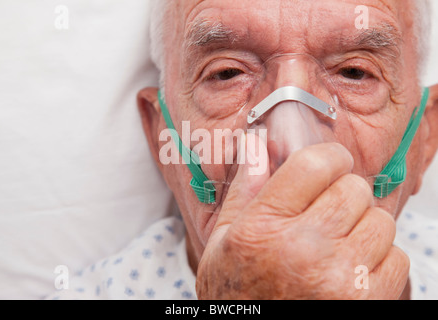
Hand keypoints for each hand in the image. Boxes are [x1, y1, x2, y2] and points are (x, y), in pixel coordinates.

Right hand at [196, 137, 409, 299]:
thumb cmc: (237, 294)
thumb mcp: (223, 239)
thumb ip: (245, 189)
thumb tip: (258, 145)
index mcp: (264, 227)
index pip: (316, 163)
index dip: (328, 158)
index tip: (328, 165)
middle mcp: (303, 249)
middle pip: (354, 188)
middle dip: (343, 194)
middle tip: (327, 213)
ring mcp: (338, 278)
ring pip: (380, 220)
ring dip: (363, 226)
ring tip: (338, 244)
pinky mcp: (364, 301)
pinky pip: (396, 257)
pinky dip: (379, 260)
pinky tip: (350, 270)